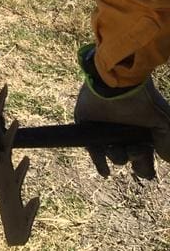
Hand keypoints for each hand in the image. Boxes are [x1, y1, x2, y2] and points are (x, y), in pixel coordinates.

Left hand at [75, 45, 169, 178]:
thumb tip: (166, 159)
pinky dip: (98, 160)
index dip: (145, 166)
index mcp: (141, 133)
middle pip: (130, 158)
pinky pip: (92, 148)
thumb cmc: (143, 99)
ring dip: (116, 156)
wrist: (119, 80)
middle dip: (133, 159)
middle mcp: (124, 133)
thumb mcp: (164, 121)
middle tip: (133, 150)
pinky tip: (105, 171)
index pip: (144, 160)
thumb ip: (168, 142)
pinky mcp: (88, 125)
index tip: (145, 161)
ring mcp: (106, 129)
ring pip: (113, 154)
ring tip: (118, 148)